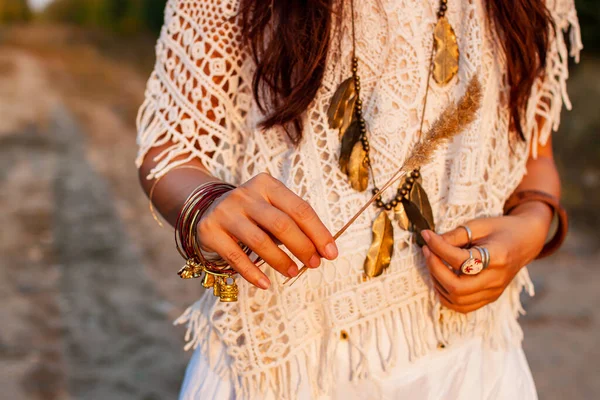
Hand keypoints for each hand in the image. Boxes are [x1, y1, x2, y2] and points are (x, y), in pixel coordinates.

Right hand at [197, 173, 337, 289]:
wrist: (206, 208)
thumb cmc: (252, 214)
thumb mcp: (272, 208)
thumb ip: (293, 223)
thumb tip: (322, 249)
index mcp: (267, 185)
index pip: (299, 209)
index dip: (318, 232)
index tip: (331, 253)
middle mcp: (245, 194)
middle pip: (281, 224)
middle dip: (302, 247)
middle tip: (314, 264)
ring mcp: (225, 211)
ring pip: (259, 240)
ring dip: (280, 260)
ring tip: (293, 272)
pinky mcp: (210, 230)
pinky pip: (235, 256)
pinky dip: (252, 272)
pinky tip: (265, 283)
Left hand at [420, 202, 552, 312]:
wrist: (526, 241)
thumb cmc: (502, 229)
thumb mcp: (479, 225)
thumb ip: (456, 235)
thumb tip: (431, 242)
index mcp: (498, 257)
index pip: (460, 260)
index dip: (438, 247)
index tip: (426, 235)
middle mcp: (496, 280)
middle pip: (457, 287)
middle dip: (435, 269)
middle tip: (427, 251)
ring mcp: (493, 292)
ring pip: (457, 300)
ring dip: (437, 282)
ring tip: (433, 263)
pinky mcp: (489, 298)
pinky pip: (462, 306)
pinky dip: (446, 295)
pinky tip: (441, 278)